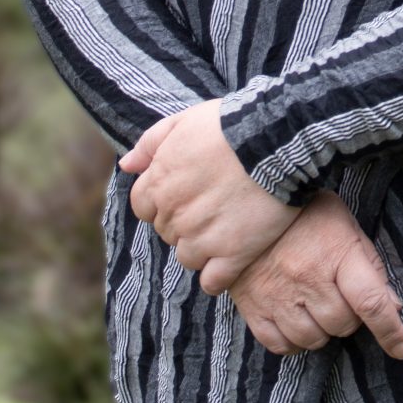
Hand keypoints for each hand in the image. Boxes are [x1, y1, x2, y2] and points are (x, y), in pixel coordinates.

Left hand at [120, 104, 298, 292]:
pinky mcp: (233, 255)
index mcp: (159, 184)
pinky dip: (218, 275)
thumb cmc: (228, 126)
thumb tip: (127, 166)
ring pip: (188, 257)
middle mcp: (175, 215)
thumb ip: (149, 144)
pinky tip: (231, 259)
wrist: (274, 141)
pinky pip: (213, 281)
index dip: (162, 201)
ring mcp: (203, 238)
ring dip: (201, 247)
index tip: (186, 194)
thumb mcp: (183, 121)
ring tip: (226, 227)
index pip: (143, 208)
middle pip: (167, 232)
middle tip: (213, 205)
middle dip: (184, 221)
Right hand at [227, 190, 402, 360]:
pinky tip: (296, 322)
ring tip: (316, 307)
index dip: (390, 330)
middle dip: (348, 318)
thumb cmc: (309, 215)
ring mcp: (277, 294)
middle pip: (342, 324)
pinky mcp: (252, 305)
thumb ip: (371, 269)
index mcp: (336, 254)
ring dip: (321, 331)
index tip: (400, 347)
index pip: (370, 302)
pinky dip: (293, 341)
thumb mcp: (348, 229)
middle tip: (339, 297)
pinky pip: (280, 345)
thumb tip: (393, 307)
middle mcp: (307, 277)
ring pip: (312, 339)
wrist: (254, 203)